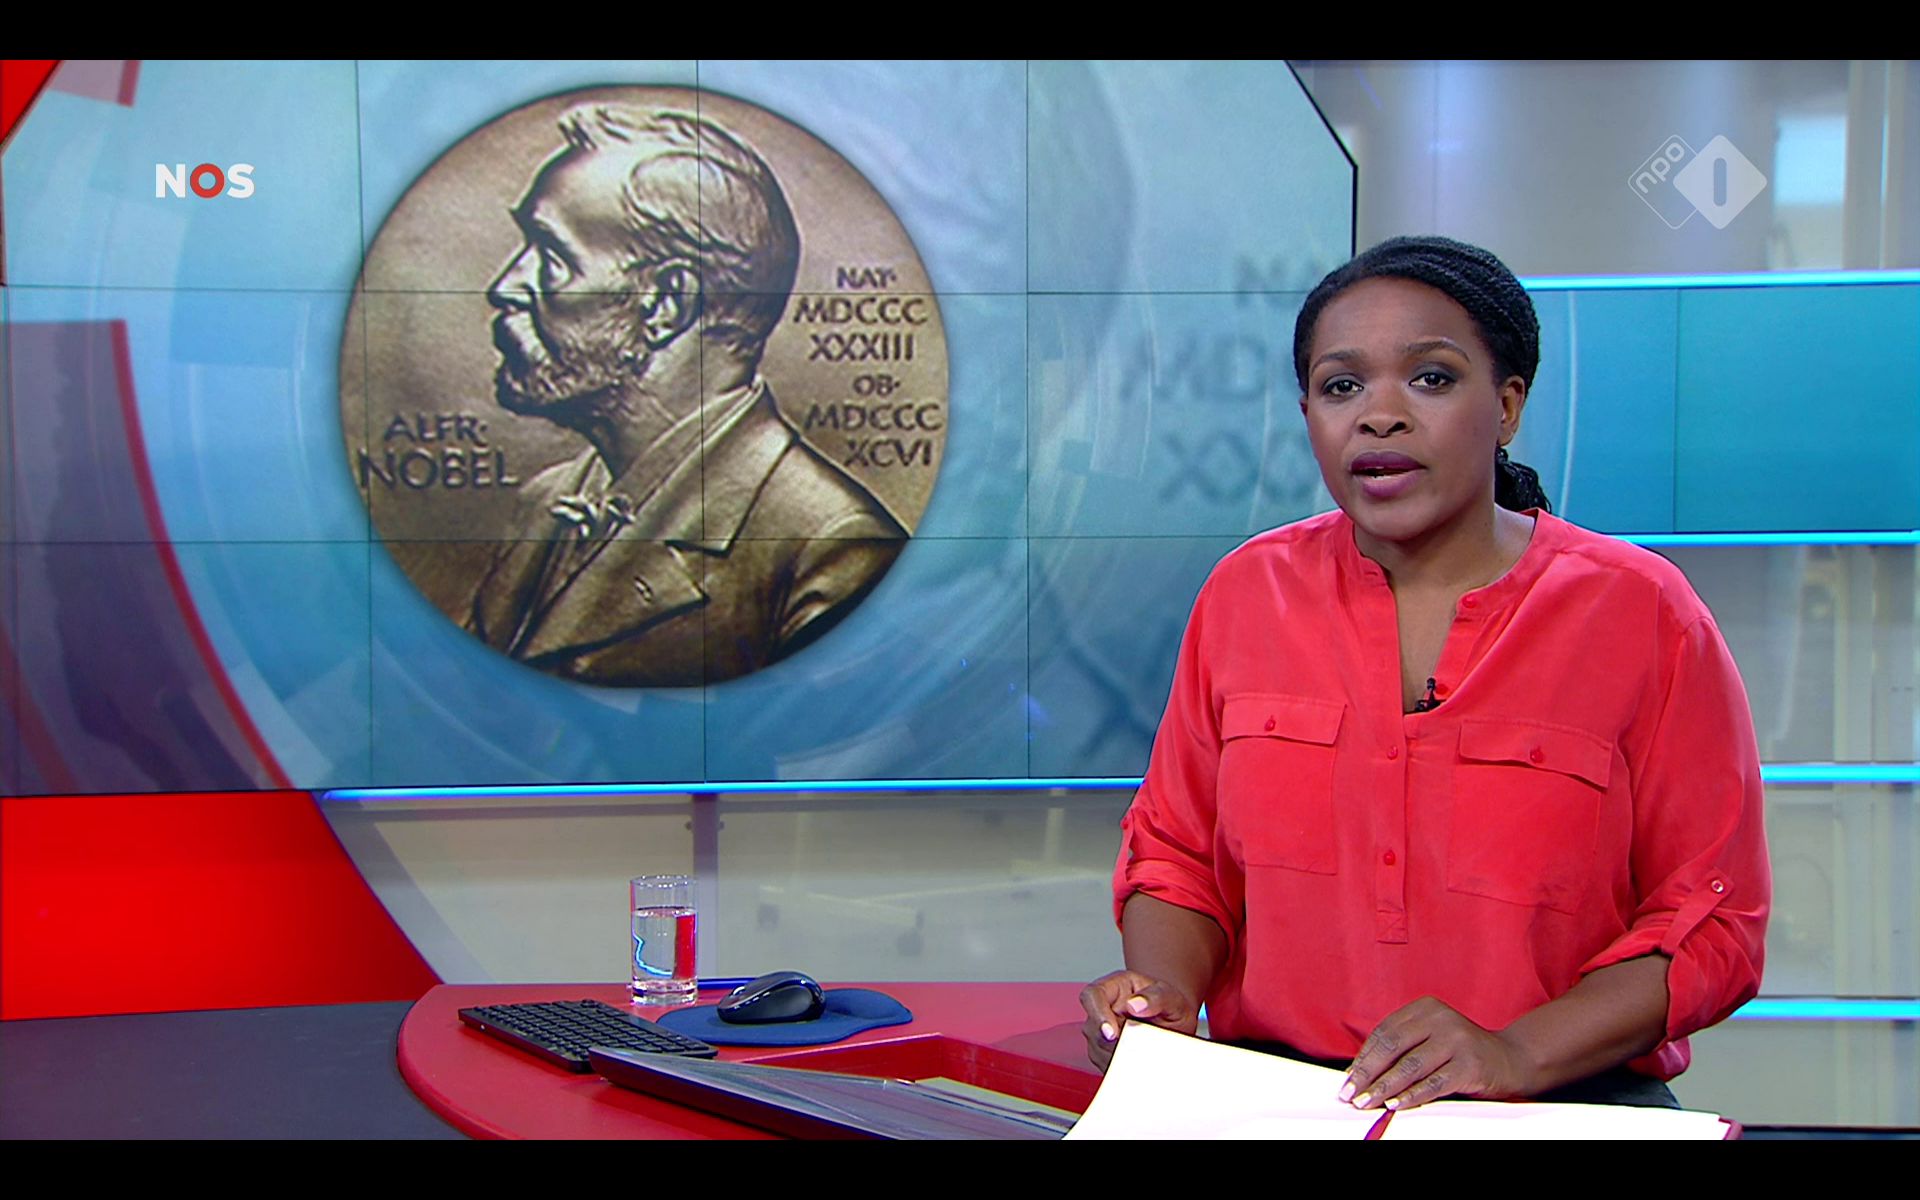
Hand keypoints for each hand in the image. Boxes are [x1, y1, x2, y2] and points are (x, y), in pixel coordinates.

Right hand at [1078, 970, 1200, 1071]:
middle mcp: (1103, 1007)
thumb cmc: (1171, 1007)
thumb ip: (1156, 998)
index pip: (1092, 995)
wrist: (1176, 1027)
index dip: (1098, 1015)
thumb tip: (1134, 1004)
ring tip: (1146, 1050)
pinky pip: (1105, 1063)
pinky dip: (1122, 1065)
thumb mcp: (1172, 998)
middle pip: (1093, 1027)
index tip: (1112, 1034)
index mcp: (1115, 986)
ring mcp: (1100, 1030)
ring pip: (1097, 1049)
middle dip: (1115, 1042)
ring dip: (1120, 1055)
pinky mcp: (1103, 1051)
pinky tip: (1139, 1059)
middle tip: (1142, 1045)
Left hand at [1340, 997, 1533, 1111]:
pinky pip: (1433, 1084)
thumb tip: (1361, 1073)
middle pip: (1393, 1046)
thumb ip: (1403, 1048)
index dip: (1364, 1057)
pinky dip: (1411, 1096)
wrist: (1511, 1059)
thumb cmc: (1462, 1052)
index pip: (1385, 1032)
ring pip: (1410, 1067)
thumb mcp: (1432, 1039)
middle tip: (1350, 1093)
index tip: (1348, 1078)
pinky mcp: (1470, 1065)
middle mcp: (1441, 1019)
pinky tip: (1395, 1105)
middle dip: (1367, 1073)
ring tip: (1366, 1102)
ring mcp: (1457, 1041)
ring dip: (1384, 1088)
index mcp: (1426, 1008)